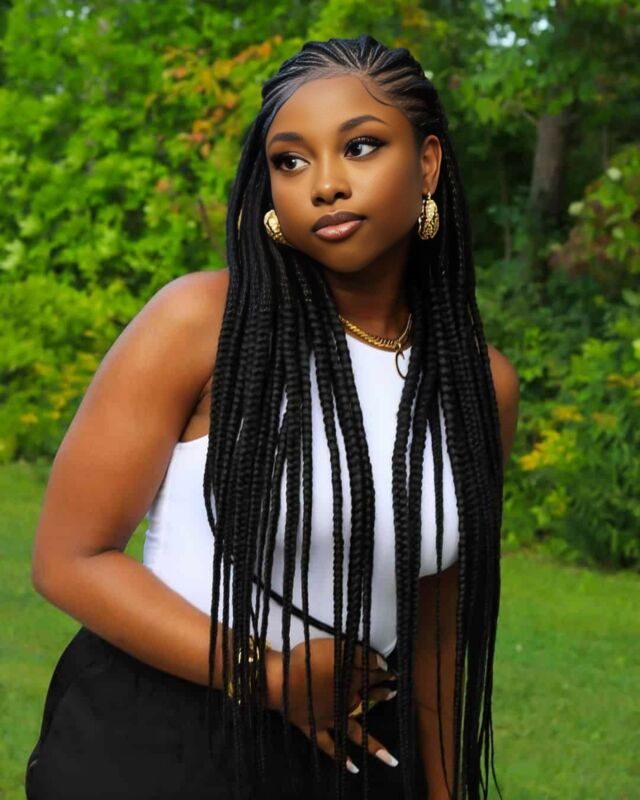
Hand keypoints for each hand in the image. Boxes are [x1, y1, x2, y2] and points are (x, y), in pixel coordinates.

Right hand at [266, 638, 399, 773]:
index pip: (373, 676)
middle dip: (381, 695)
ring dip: (372, 744)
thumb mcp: (336, 648)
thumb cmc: (308, 660)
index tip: (395, 674)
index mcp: (351, 681)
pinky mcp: (315, 728)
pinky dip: (340, 757)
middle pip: (367, 699)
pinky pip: (329, 746)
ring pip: (355, 732)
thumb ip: (362, 655)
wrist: (281, 680)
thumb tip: (385, 665)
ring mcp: (331, 719)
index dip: (385, 674)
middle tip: (393, 694)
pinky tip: (352, 768)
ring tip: (389, 758)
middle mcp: (346, 703)